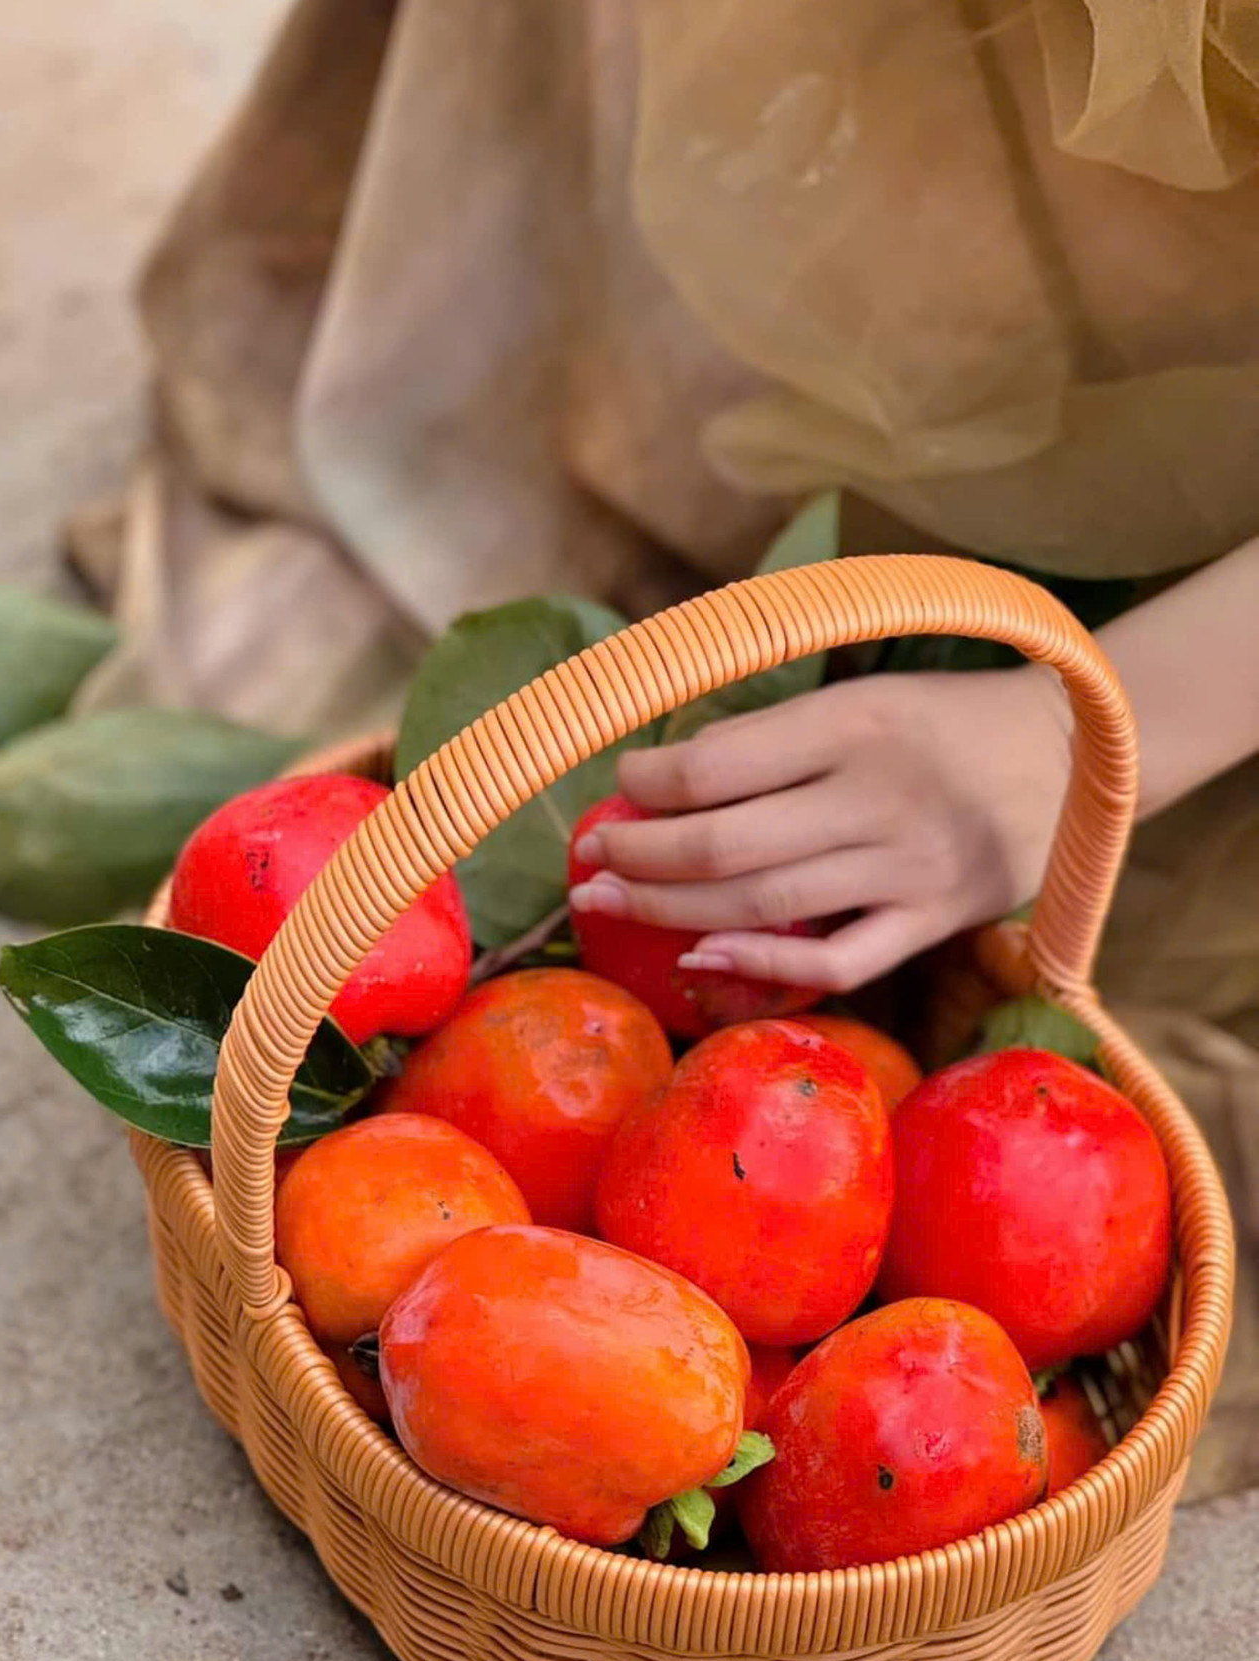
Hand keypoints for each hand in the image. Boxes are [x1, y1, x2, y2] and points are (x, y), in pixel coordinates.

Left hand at [567, 665, 1073, 995]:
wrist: (1072, 753)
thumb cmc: (944, 719)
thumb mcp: (863, 695)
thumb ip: (775, 738)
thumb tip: (666, 776)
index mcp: (855, 723)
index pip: (718, 764)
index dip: (647, 782)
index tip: (619, 784)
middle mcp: (879, 797)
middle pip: (725, 845)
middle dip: (637, 858)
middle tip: (588, 864)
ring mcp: (910, 868)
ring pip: (765, 906)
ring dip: (669, 912)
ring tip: (608, 905)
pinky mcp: (936, 921)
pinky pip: (838, 962)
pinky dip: (763, 964)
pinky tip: (701, 956)